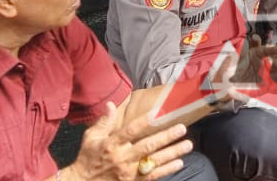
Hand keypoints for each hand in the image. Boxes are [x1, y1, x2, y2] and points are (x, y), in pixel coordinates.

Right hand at [64, 101, 191, 180]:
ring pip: (153, 161)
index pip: (130, 131)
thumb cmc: (88, 157)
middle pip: (146, 146)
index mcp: (111, 144)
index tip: (159, 112)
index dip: (145, 121)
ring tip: (188, 145)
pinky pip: (152, 176)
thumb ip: (104, 121)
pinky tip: (179, 163)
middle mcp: (122, 157)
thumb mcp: (91, 138)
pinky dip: (166, 170)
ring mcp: (128, 171)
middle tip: (182, 128)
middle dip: (166, 137)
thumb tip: (112, 103)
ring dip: (172, 153)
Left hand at [225, 34, 276, 86]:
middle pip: (275, 63)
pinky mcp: (267, 86)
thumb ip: (239, 51)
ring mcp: (266, 75)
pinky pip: (276, 88)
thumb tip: (243, 42)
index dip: (274, 50)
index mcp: (256, 54)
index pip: (267, 50)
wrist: (224, 86)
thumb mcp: (232, 59)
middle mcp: (263, 63)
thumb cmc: (228, 69)